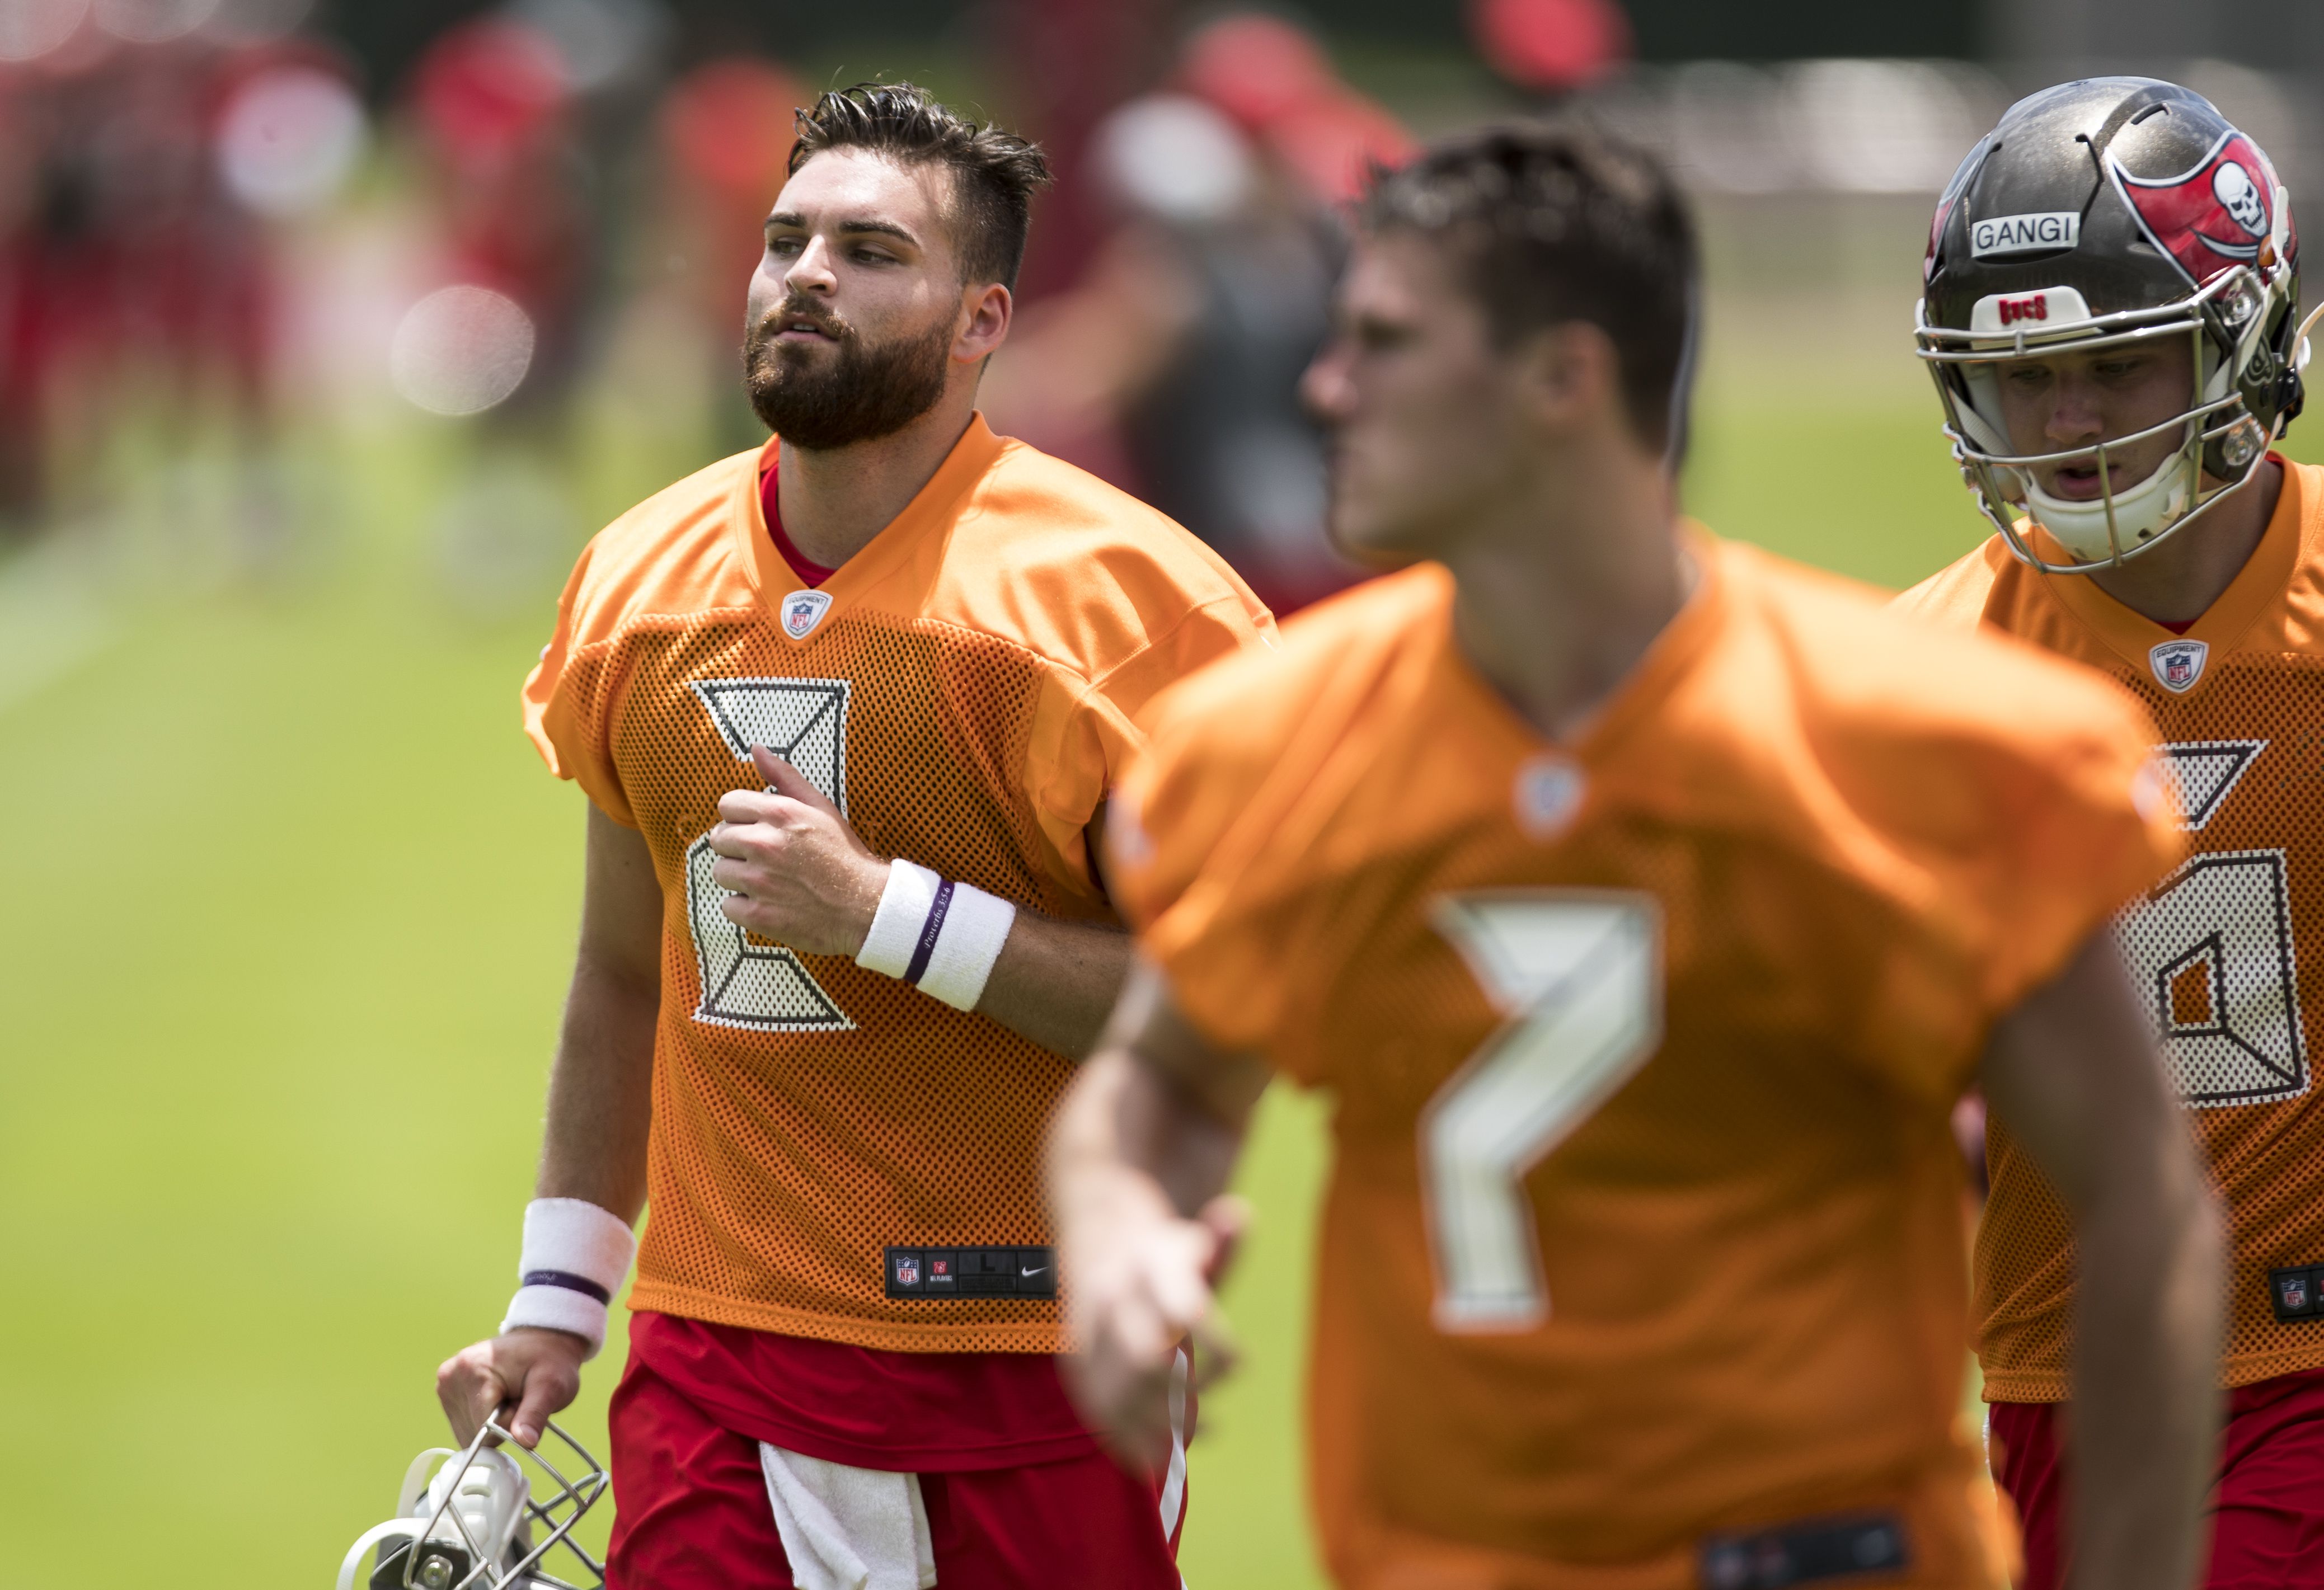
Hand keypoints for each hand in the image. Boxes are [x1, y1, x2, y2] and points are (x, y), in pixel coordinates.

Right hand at [436, 1328, 587, 1449]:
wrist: (543, 1340)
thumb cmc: (550, 1361)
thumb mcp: (552, 1385)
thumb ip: (535, 1414)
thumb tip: (526, 1442)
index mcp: (472, 1370)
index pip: (486, 1429)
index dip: (512, 1423)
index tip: (524, 1401)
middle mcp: (450, 1376)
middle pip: (474, 1433)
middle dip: (501, 1424)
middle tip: (519, 1398)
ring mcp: (445, 1384)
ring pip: (467, 1433)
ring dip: (492, 1424)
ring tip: (509, 1396)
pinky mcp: (446, 1391)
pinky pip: (464, 1427)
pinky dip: (483, 1421)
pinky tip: (497, 1399)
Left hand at [708, 747, 889, 957]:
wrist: (867, 905)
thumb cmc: (844, 854)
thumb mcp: (820, 807)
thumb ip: (784, 776)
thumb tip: (756, 749)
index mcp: (780, 813)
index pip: (727, 804)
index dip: (741, 817)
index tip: (757, 829)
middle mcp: (765, 844)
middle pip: (718, 838)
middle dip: (737, 847)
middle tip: (765, 857)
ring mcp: (760, 881)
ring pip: (720, 872)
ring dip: (739, 877)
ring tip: (768, 880)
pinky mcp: (758, 914)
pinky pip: (728, 905)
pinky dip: (744, 907)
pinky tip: (769, 902)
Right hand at [1061, 1190, 1246, 1470]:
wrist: (1094, 1236)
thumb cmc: (1159, 1252)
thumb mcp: (1190, 1243)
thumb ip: (1221, 1243)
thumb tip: (1241, 1214)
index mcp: (1148, 1268)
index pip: (1186, 1315)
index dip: (1217, 1350)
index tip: (1238, 1365)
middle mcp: (1114, 1300)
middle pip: (1146, 1363)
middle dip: (1181, 1394)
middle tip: (1206, 1405)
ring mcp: (1088, 1334)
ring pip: (1115, 1394)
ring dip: (1156, 1425)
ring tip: (1193, 1434)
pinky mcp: (1075, 1363)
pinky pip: (1094, 1411)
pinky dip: (1125, 1442)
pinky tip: (1157, 1457)